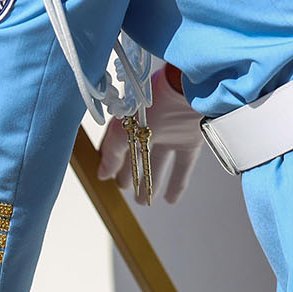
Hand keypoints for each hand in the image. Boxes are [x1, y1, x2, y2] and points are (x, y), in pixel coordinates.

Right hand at [98, 65, 205, 202]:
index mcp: (130, 120)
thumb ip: (112, 153)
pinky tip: (170, 200)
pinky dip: (177, 184)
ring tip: (143, 201)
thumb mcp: (123, 130)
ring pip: (158, 163)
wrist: (184, 90)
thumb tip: (102, 175)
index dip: (113, 161)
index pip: (118, 144)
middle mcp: (149, 127)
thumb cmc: (149, 104)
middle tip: (124, 189)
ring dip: (150, 182)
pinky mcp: (189, 141)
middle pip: (137, 155)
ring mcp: (170, 134)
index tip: (107, 178)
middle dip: (130, 173)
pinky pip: (182, 166)